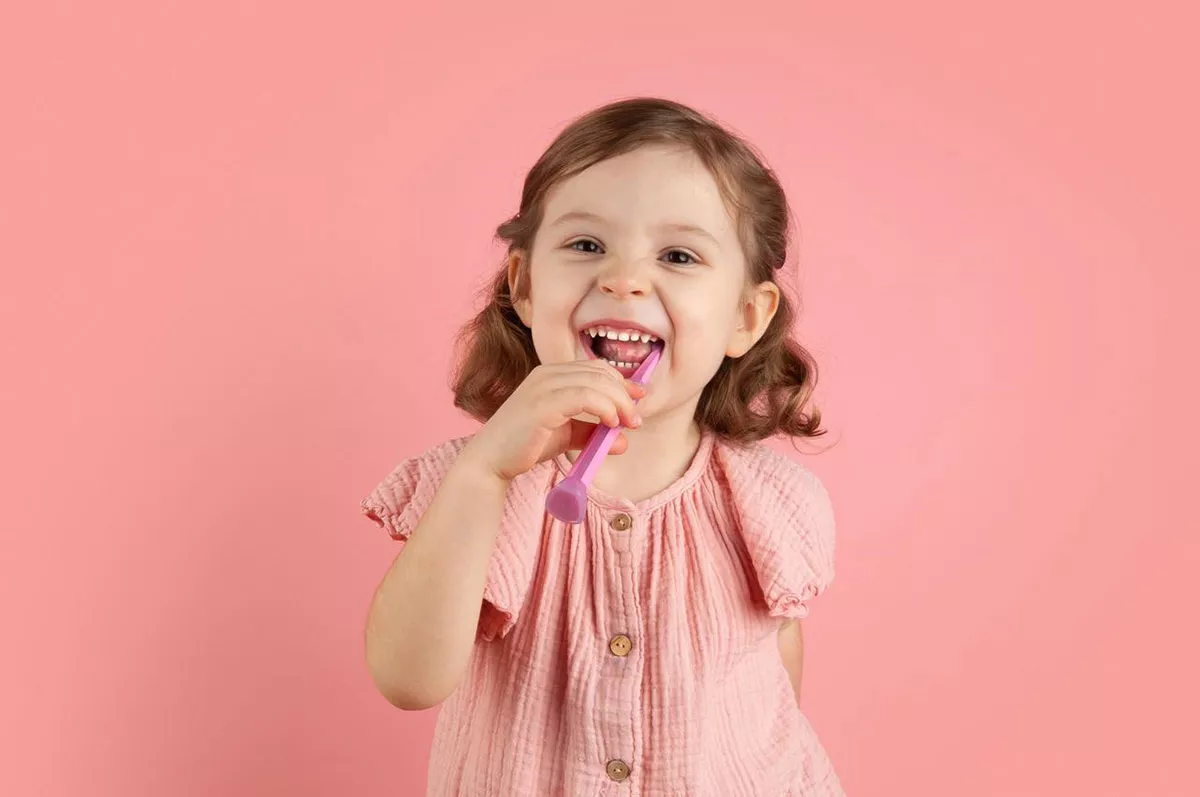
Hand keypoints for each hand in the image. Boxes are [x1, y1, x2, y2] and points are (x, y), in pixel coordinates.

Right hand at [458, 360, 645, 481]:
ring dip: (619, 402)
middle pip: (600, 372)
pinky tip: (611, 424)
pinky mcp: (543, 403)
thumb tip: (623, 441)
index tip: (639, 400)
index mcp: (551, 374)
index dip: (622, 382)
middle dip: (625, 394)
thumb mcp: (566, 435)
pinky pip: (585, 396)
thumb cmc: (525, 445)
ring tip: (627, 424)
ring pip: (596, 382)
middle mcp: (547, 374)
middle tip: (636, 419)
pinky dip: (605, 408)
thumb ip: (592, 433)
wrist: (491, 460)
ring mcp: (544, 386)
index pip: (596, 368)